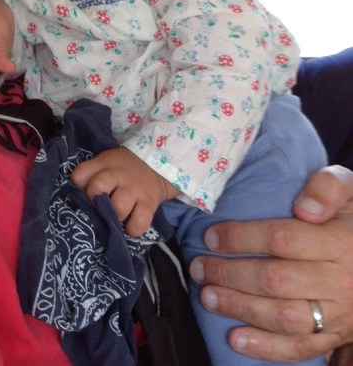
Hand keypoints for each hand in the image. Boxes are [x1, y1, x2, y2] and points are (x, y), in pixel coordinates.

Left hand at [71, 146, 178, 235]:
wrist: (155, 165)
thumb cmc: (121, 169)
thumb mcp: (104, 164)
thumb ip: (89, 175)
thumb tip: (75, 197)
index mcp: (103, 164)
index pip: (81, 174)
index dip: (78, 188)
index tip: (83, 195)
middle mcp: (118, 175)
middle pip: (98, 187)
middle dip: (94, 202)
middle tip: (98, 210)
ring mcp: (134, 189)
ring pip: (119, 206)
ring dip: (113, 218)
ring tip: (114, 220)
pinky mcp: (149, 203)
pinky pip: (140, 221)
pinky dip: (133, 229)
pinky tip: (130, 227)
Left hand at [189, 165, 352, 361]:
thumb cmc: (352, 219)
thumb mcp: (348, 190)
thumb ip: (327, 187)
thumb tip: (304, 208)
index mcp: (340, 242)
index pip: (283, 240)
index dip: (242, 238)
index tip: (211, 236)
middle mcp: (340, 281)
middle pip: (276, 281)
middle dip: (229, 274)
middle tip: (198, 267)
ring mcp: (339, 314)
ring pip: (284, 318)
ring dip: (240, 308)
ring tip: (207, 296)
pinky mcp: (335, 336)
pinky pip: (301, 348)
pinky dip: (266, 347)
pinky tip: (236, 339)